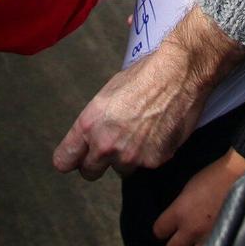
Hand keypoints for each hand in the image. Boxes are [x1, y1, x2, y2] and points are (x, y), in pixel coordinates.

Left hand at [53, 7, 244, 178]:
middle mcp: (106, 144)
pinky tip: (159, 131)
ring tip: (142, 131)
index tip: (75, 158)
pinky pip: (146, 165)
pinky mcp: (154, 161)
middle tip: (111, 146)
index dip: (70, 159)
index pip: (64, 159)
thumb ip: (96, 122)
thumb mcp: (108, 94)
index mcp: (89, 124)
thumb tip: (93, 137)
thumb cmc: (146, 75)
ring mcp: (130, 156)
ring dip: (127, 158)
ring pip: (121, 170)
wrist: (180, 73)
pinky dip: (151, 153)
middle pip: (90, 172)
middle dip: (97, 163)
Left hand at [154, 148, 244, 245]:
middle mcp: (191, 229)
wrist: (240, 175)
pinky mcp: (223, 241)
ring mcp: (207, 238)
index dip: (162, 229)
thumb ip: (179, 207)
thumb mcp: (189, 188)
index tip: (167, 227)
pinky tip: (210, 244)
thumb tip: (174, 218)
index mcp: (179, 211)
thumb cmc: (215, 175)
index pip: (159, 231)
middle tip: (184, 236)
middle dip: (177, 244)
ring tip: (198, 243)